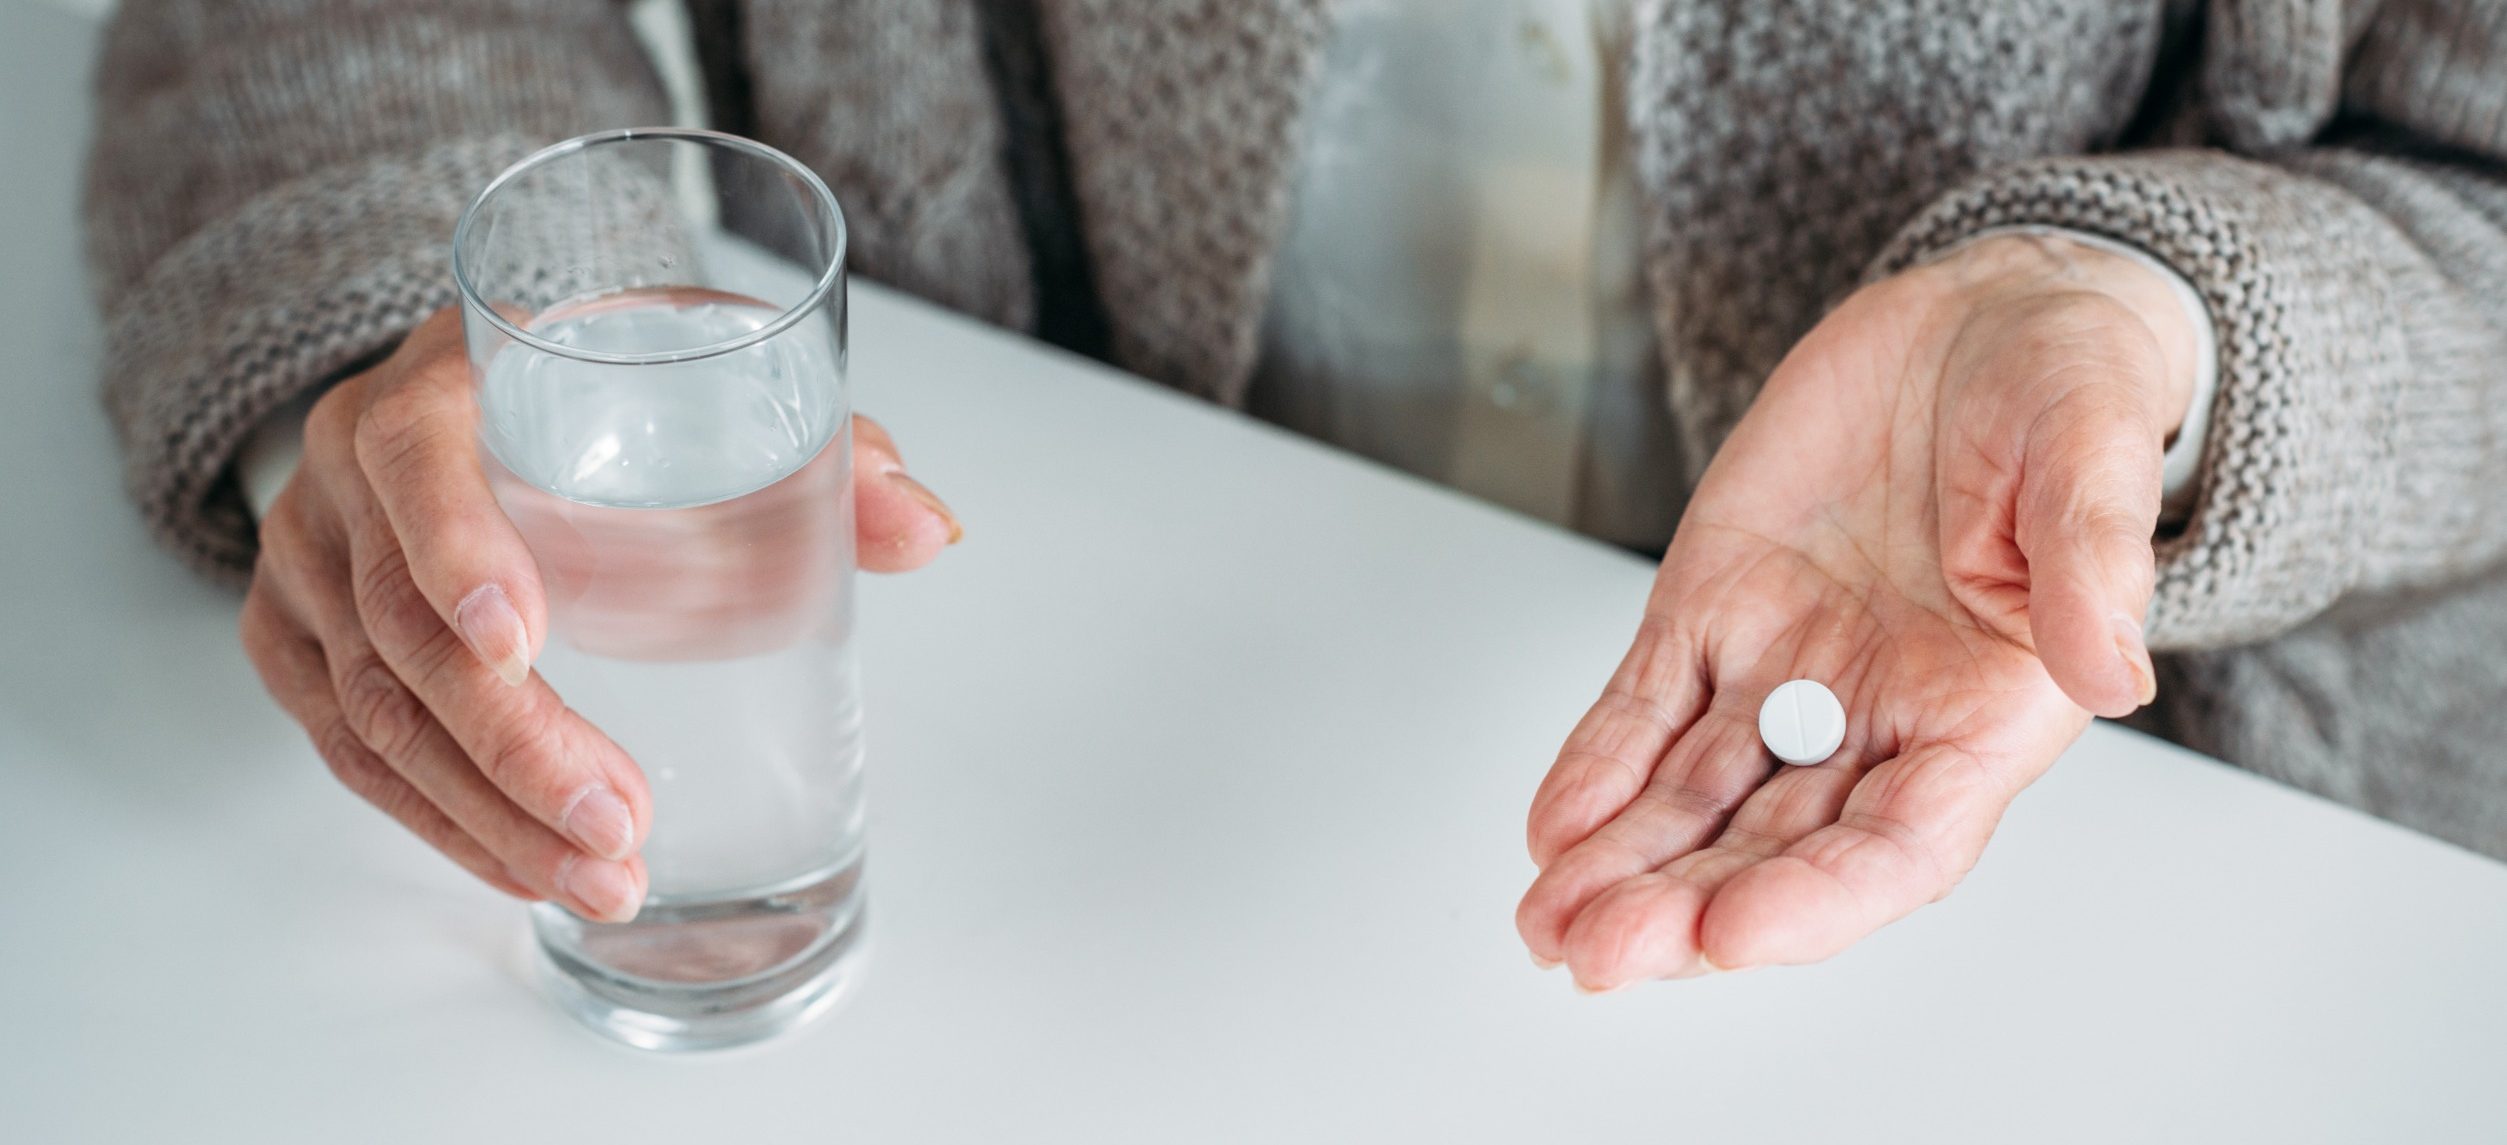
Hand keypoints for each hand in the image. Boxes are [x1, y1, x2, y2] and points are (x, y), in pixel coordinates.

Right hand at [239, 307, 956, 919]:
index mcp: (443, 382)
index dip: (459, 550)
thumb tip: (928, 528)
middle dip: (515, 745)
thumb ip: (831, 452)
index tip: (525, 641)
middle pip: (403, 623)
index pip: (417, 460)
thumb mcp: (715, 389)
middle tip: (618, 823)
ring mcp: (311, 560)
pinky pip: (350, 749)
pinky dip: (441, 821)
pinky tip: (524, 868)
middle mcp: (349, 469)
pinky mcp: (297, 637)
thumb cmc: (612, 394)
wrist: (491, 394)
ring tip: (602, 877)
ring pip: (372, 709)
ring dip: (487, 813)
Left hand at [1516, 234, 2198, 987]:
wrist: (1977, 323)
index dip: (1819, 898)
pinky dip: (1598, 770)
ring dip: (1624, 865)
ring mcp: (1787, 671)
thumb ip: (2092, 565)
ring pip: (1696, 798)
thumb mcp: (2092, 455)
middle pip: (1778, 845)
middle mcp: (1879, 717)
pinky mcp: (1712, 611)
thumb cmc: (2061, 397)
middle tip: (1603, 951)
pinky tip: (1553, 829)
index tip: (1735, 931)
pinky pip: (1644, 709)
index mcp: (1986, 711)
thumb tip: (2113, 671)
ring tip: (1550, 924)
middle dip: (1687, 904)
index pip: (1901, 843)